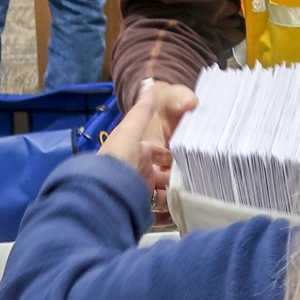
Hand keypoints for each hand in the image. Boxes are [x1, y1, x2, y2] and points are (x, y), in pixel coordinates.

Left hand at [112, 81, 199, 223]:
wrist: (100, 192)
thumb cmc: (118, 157)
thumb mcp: (132, 128)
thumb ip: (143, 109)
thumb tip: (148, 83)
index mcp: (136, 154)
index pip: (159, 153)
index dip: (174, 153)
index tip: (193, 155)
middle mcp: (137, 174)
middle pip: (163, 175)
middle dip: (179, 177)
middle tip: (199, 178)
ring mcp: (137, 194)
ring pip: (162, 195)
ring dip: (176, 197)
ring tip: (195, 197)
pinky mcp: (137, 213)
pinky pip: (156, 216)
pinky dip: (168, 216)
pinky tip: (183, 215)